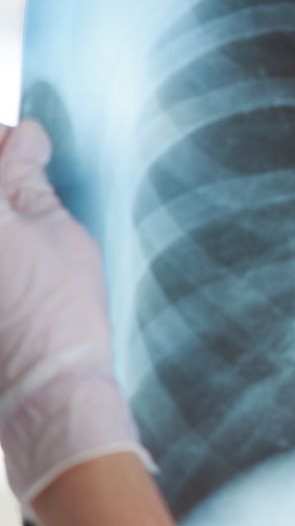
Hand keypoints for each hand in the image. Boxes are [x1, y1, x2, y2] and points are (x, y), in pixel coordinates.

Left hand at [0, 120, 151, 511]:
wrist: (42, 389)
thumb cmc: (58, 313)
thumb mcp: (57, 230)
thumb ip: (27, 176)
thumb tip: (23, 136)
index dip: (4, 144)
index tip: (24, 148)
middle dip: (2, 182)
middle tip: (25, 189)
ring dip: (6, 223)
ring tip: (21, 235)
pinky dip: (4, 255)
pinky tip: (13, 267)